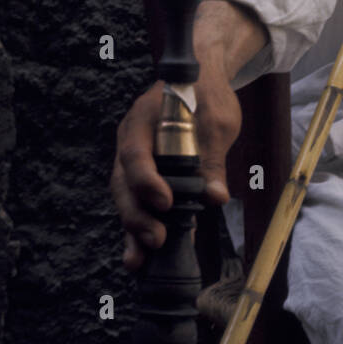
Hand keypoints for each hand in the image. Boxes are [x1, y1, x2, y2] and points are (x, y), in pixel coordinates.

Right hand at [111, 72, 241, 270]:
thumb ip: (212, 158)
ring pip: (126, 199)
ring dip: (133, 230)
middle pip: (123, 183)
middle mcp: (131, 143)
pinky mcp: (145, 178)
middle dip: (136, 216)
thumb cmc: (208, 96)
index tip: (165, 202)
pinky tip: (145, 257)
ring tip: (139, 262)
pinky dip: (142, 229)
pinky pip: (139, 205)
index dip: (147, 181)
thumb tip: (215, 197)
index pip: (136, 154)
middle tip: (156, 240)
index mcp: (144, 121)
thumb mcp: (218, 122)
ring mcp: (133, 162)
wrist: (201, 81)